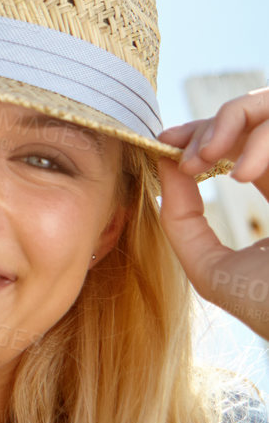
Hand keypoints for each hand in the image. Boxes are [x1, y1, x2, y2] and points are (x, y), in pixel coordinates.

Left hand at [156, 89, 268, 340]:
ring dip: (231, 121)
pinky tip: (239, 175)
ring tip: (206, 159)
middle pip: (255, 116)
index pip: (241, 139)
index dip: (203, 132)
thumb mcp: (210, 267)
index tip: (166, 144)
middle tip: (183, 153)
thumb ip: (181, 220)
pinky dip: (261, 139)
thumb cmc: (268, 306)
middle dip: (209, 125)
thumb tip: (164, 163)